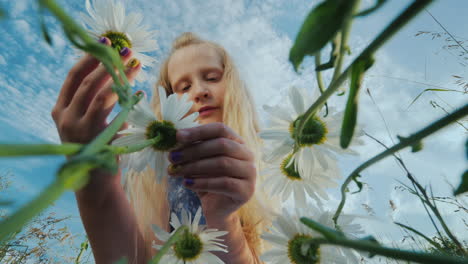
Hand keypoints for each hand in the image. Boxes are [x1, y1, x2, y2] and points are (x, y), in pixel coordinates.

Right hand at [51, 37, 140, 188]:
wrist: (95, 182)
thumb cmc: (97, 150)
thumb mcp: (90, 124)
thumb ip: (96, 103)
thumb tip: (117, 75)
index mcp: (60, 109)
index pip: (72, 77)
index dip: (88, 58)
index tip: (104, 43)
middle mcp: (64, 116)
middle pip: (86, 81)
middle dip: (107, 63)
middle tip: (125, 50)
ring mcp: (76, 126)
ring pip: (97, 92)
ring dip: (119, 76)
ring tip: (135, 64)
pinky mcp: (92, 135)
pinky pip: (109, 109)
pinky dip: (125, 97)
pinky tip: (139, 91)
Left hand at [167, 123, 256, 221]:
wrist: (216, 209)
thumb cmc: (207, 182)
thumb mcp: (199, 161)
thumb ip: (193, 148)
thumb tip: (176, 136)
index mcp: (238, 143)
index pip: (221, 130)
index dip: (199, 131)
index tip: (177, 136)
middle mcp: (248, 155)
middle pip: (222, 145)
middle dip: (194, 150)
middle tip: (172, 157)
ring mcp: (250, 173)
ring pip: (222, 164)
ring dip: (195, 167)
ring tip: (176, 171)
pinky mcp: (246, 191)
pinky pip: (224, 183)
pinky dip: (202, 182)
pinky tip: (186, 183)